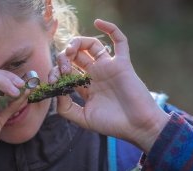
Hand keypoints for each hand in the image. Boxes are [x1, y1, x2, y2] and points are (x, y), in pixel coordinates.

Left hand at [55, 19, 169, 152]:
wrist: (138, 127)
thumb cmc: (112, 124)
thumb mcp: (83, 119)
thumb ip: (66, 108)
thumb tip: (57, 91)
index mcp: (86, 86)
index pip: (67, 71)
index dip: (57, 71)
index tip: (54, 79)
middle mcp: (96, 74)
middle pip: (76, 56)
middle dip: (64, 57)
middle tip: (64, 66)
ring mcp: (109, 67)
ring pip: (92, 45)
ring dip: (78, 42)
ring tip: (71, 49)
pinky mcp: (123, 63)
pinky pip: (120, 41)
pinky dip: (110, 29)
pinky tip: (98, 22)